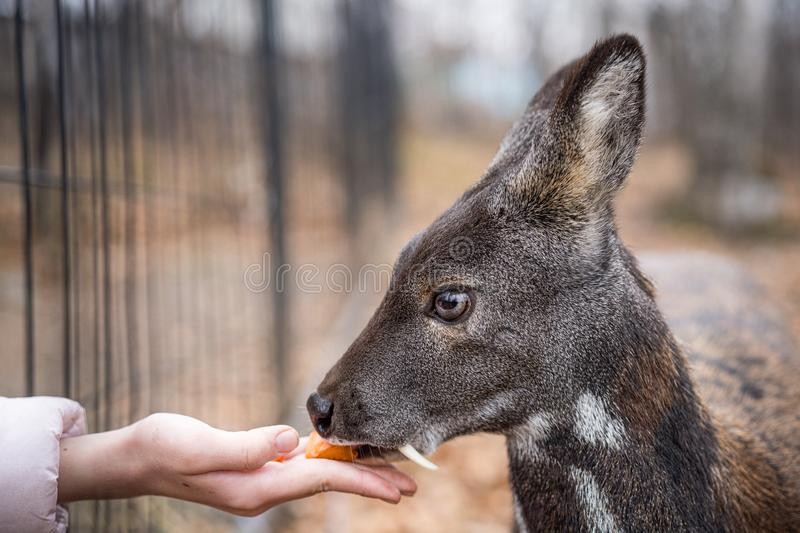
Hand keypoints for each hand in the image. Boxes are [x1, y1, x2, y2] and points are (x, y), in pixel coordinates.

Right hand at [58, 413, 415, 515]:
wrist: (136, 459)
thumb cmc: (163, 449)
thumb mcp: (201, 446)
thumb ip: (246, 447)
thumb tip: (291, 441)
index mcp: (257, 486)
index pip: (322, 479)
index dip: (362, 479)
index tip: (397, 485)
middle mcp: (263, 488)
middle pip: (329, 482)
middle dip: (369, 482)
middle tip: (409, 485)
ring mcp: (259, 481)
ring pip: (319, 474)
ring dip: (353, 472)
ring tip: (386, 470)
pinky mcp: (253, 468)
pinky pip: (301, 467)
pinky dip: (327, 462)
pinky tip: (338, 455)